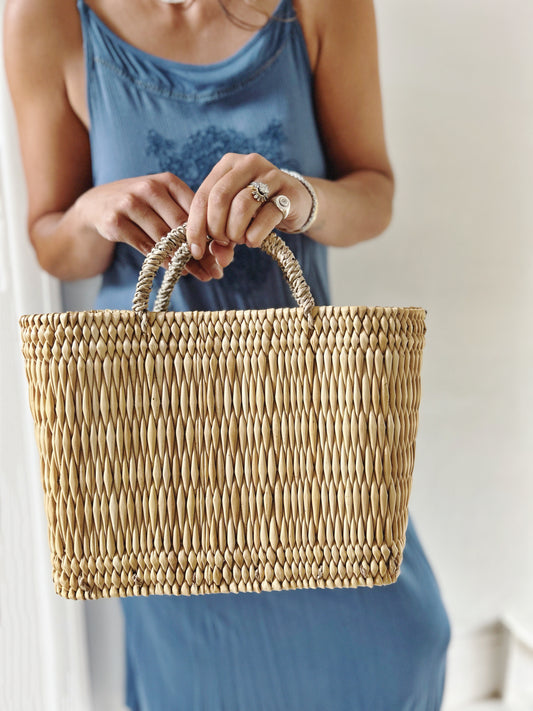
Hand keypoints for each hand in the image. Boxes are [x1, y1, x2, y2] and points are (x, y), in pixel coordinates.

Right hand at [77, 171, 231, 279]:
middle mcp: (150, 188)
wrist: (97, 205)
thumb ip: (190, 220)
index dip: (212, 234)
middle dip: (201, 252)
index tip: (225, 254)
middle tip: (216, 271)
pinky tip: (176, 270)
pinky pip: (146, 247)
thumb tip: (224, 251)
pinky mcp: (116, 222)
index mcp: (168, 181)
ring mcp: (130, 203)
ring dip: (184, 261)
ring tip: (200, 275)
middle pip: (182, 227)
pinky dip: (163, 261)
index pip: (197, 210)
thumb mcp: (165, 204)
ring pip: (165, 239)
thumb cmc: (143, 207)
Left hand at [185, 153, 312, 260]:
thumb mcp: (233, 219)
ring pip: (242, 205)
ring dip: (236, 231)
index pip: (203, 195)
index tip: (195, 249)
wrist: (297, 202)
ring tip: (240, 240)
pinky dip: (255, 234)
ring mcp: (271, 175)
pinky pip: (266, 216)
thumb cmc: (258, 210)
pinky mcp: (289, 193)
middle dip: (216, 228)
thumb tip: (218, 258)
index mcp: (227, 165)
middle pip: (219, 197)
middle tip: (223, 242)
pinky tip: (253, 241)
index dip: (196, 226)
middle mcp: (248, 163)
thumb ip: (220, 237)